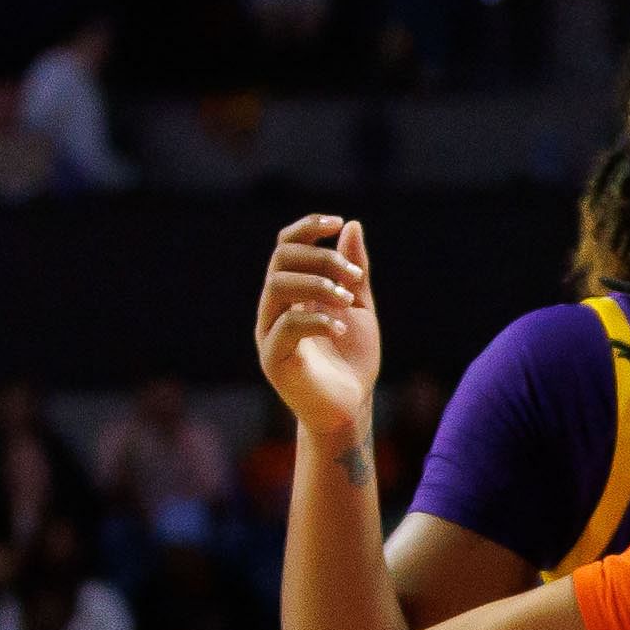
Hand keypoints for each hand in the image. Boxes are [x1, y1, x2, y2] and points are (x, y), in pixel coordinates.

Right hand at [257, 215, 380, 442]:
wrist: (350, 407)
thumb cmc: (353, 359)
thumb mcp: (359, 308)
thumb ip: (354, 271)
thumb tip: (352, 226)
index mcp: (291, 292)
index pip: (286, 245)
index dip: (307, 227)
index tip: (337, 222)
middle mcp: (274, 307)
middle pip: (281, 259)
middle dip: (321, 258)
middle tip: (354, 277)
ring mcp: (269, 332)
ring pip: (277, 287)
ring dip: (317, 284)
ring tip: (347, 300)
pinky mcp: (273, 359)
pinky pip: (285, 327)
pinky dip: (316, 319)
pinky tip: (341, 328)